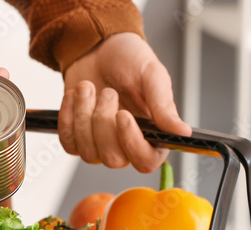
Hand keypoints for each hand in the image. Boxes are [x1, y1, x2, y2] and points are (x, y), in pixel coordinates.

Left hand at [59, 33, 190, 173]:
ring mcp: (101, 144)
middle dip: (103, 123)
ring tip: (88, 88)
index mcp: (153, 134)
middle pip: (113, 158)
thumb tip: (182, 133)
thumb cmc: (129, 60)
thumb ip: (164, 106)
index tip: (123, 115)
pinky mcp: (78, 138)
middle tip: (108, 92)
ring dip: (84, 116)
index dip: (132, 143)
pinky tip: (74, 96)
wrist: (99, 47)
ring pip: (89, 153)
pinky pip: (69, 144)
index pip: (146, 161)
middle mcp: (127, 144)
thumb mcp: (152, 76)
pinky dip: (67, 118)